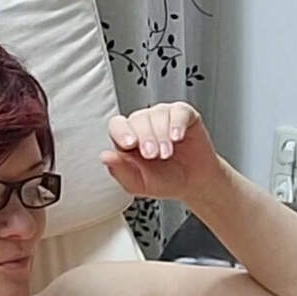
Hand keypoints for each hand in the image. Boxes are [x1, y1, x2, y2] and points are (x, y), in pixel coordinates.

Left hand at [99, 102, 223, 200]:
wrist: (192, 183)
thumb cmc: (163, 181)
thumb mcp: (138, 183)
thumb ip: (120, 171)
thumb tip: (105, 157)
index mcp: (127, 138)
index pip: (117, 125)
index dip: (122, 132)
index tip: (130, 144)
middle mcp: (143, 124)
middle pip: (138, 119)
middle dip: (146, 138)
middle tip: (153, 155)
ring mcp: (163, 116)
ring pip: (157, 114)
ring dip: (162, 135)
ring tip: (167, 154)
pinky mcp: (183, 114)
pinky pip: (178, 111)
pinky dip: (177, 124)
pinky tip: (177, 137)